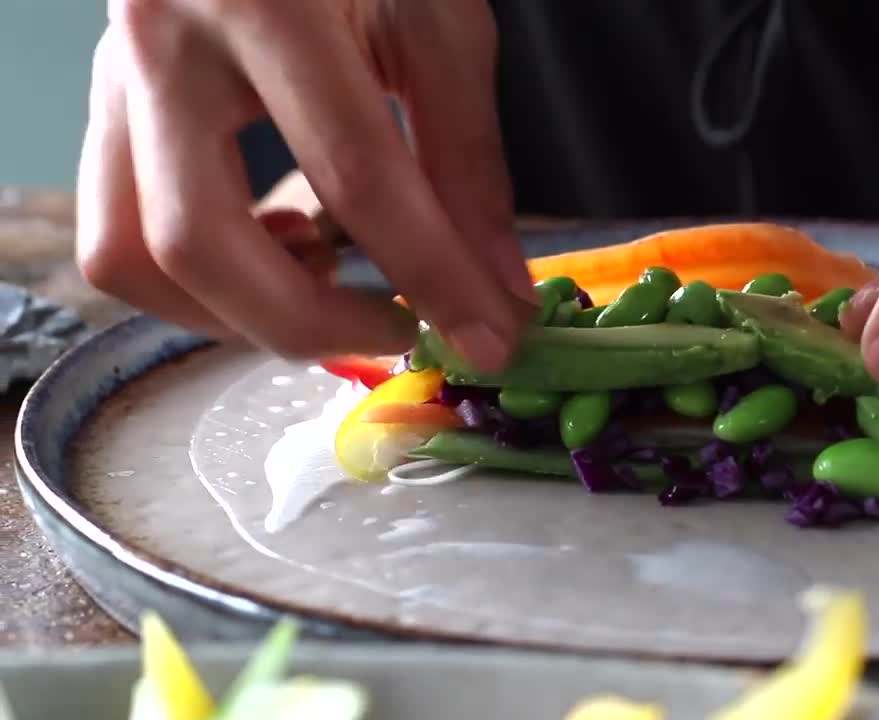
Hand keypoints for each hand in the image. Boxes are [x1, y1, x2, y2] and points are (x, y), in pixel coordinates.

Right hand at [76, 0, 533, 370]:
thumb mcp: (437, 20)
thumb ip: (467, 157)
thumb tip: (497, 292)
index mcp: (264, 0)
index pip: (356, 173)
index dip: (433, 276)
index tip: (491, 341)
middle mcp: (162, 40)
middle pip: (198, 242)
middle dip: (308, 324)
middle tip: (396, 328)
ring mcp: (115, 75)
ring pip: (128, 255)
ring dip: (234, 312)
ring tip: (329, 273)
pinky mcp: (110, 103)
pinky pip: (119, 227)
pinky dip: (202, 274)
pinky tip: (282, 240)